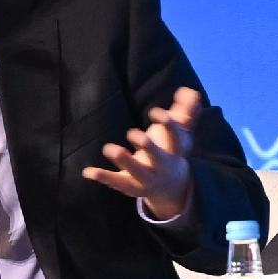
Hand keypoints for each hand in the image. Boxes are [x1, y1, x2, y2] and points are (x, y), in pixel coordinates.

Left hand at [82, 85, 206, 221]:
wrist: (170, 187)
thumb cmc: (171, 151)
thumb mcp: (181, 134)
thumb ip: (187, 112)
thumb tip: (191, 91)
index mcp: (175, 152)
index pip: (175, 138)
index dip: (168, 126)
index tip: (155, 112)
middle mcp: (163, 167)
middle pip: (157, 157)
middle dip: (148, 146)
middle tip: (133, 133)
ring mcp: (146, 179)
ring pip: (136, 171)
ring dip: (124, 160)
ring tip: (108, 148)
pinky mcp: (130, 186)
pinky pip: (116, 182)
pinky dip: (102, 176)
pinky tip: (87, 171)